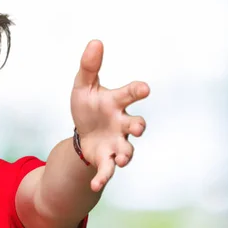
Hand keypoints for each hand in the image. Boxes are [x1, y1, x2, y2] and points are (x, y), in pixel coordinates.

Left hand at [70, 40, 149, 191]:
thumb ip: (89, 66)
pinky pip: (108, 170)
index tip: (144, 89)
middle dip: (139, 126)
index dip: (138, 90)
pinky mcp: (106, 159)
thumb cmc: (88, 106)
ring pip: (127, 150)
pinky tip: (95, 186)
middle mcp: (122, 123)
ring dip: (126, 155)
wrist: (84, 133)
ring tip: (122, 160)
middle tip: (139, 127)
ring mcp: (116, 142)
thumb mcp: (83, 86)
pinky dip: (103, 178)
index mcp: (116, 102)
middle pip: (137, 124)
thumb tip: (95, 41)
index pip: (131, 93)